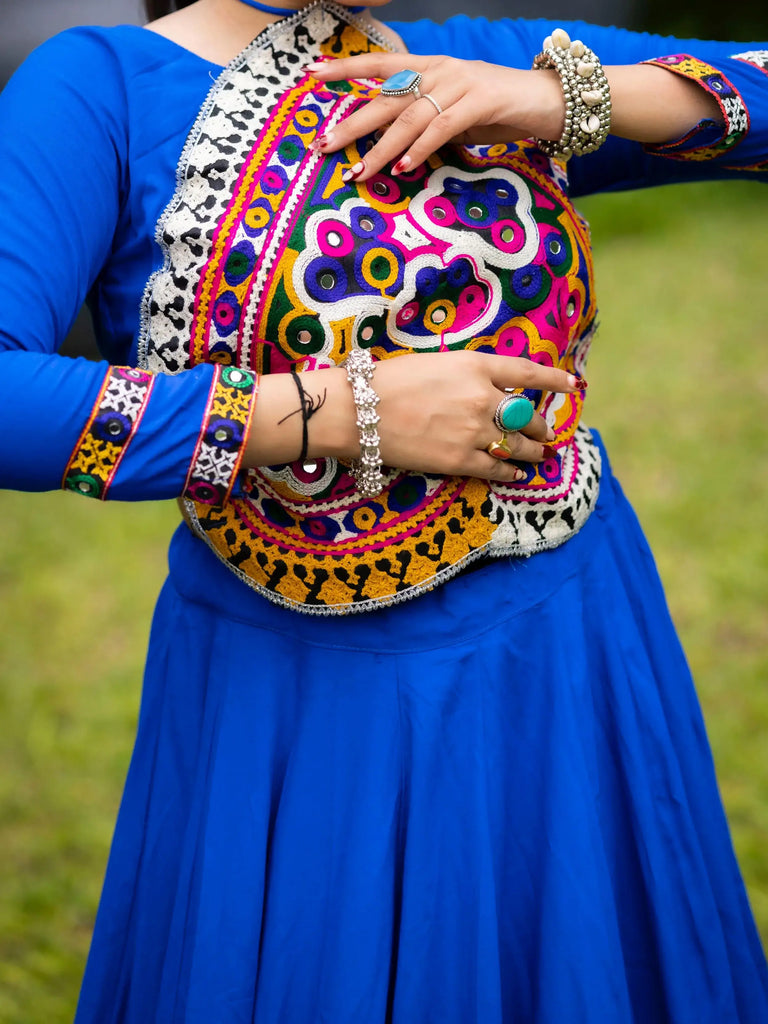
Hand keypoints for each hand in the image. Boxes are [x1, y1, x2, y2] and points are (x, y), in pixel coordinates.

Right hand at [246, 352, 582, 482]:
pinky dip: (511, 472)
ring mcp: (473, 431)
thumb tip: (488, 389)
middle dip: (539, 425)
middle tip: (544, 431)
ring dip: (532, 451)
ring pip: (518, 445)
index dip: (553, 380)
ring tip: (539, 454)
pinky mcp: (459, 460)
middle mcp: (482, 398)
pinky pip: (497, 469)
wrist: (356, 412)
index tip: (572, 386)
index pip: (528, 372)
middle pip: (526, 414)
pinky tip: (517, 475)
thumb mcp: (434, 363)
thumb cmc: (386, 381)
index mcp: (475, 366)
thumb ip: (467, 374)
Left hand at [305, 53, 564, 181]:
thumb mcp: (454, 110)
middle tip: (325, 146)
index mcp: (430, 66)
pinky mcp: (479, 102)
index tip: (312, 76)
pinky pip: (441, 127)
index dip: (346, 69)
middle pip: (386, 96)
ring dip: (381, 148)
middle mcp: (440, 70)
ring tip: (360, 172)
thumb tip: (393, 143)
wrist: (547, 100)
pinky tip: (402, 168)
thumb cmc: (498, 109)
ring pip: (409, 117)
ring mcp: (459, 84)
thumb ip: (425, 118)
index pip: (380, 63)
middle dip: (352, 123)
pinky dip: (419, 150)